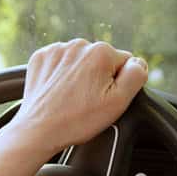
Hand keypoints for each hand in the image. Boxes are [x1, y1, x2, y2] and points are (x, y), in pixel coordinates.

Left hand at [0, 39, 147, 160]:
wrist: (38, 131)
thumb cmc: (77, 120)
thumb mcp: (118, 102)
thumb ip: (136, 76)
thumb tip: (138, 62)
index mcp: (101, 52)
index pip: (124, 64)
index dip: (118, 84)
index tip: (103, 99)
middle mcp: (79, 44)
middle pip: (102, 61)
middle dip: (99, 78)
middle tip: (88, 101)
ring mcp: (57, 50)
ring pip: (81, 61)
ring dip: (80, 75)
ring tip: (72, 98)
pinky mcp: (41, 57)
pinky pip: (61, 62)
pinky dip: (61, 74)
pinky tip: (59, 92)